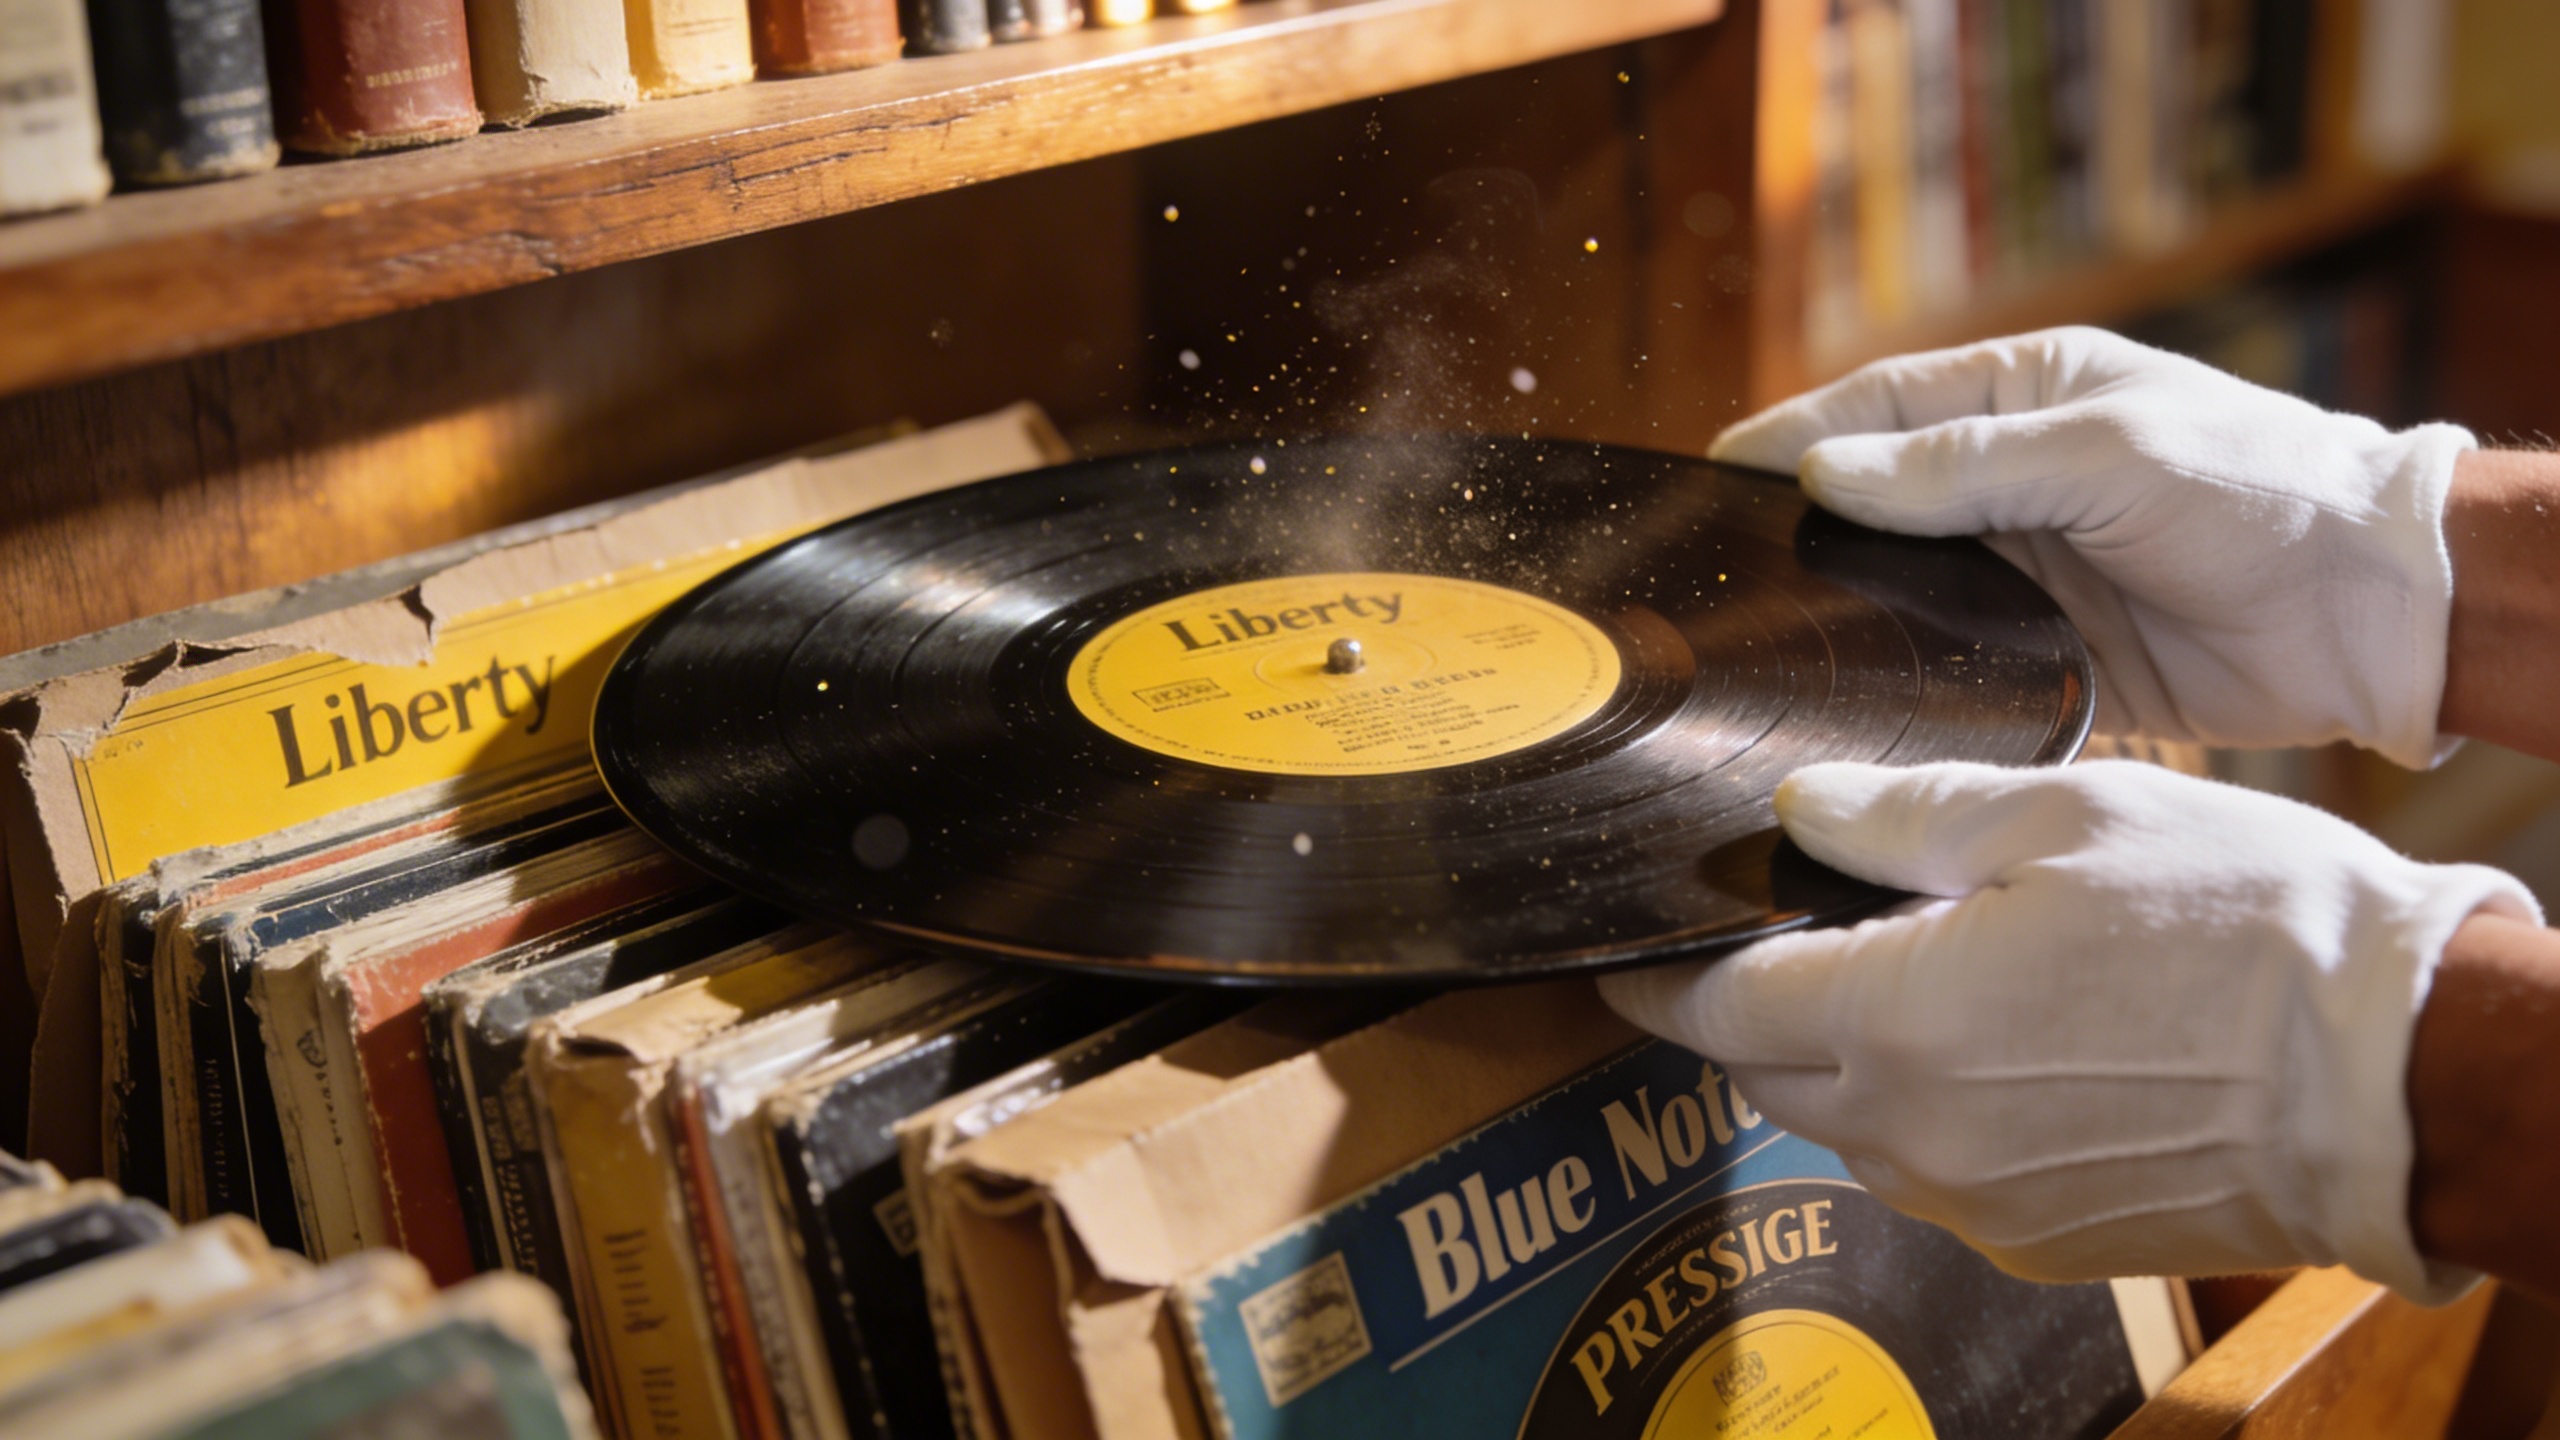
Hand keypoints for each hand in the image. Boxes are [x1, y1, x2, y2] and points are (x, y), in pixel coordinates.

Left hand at [1598, 760, 2538, 1297]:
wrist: (2394, 1074)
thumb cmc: (2244, 926)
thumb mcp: (2063, 816)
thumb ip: (1903, 816)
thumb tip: (1795, 814)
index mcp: (1896, 1021)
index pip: (1715, 1009)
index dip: (1663, 978)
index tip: (1628, 958)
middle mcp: (1914, 1132)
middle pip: (1765, 1074)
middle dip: (1743, 1015)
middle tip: (1762, 948)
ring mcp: (1976, 1203)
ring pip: (1844, 1129)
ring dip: (1834, 1064)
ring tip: (1886, 982)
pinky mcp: (2037, 1241)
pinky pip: (1930, 1176)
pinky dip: (1921, 1116)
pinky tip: (1981, 1053)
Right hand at [1714, 327, 2475, 766]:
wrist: (2366, 612)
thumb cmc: (2254, 492)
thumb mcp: (2103, 453)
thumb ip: (1960, 466)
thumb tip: (1822, 475)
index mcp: (2024, 398)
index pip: (1876, 407)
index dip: (1788, 438)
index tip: (1707, 476)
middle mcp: (2011, 482)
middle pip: (1870, 503)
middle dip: (1796, 533)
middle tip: (1709, 574)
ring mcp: (2024, 573)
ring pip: (1899, 590)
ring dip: (1843, 613)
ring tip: (1756, 643)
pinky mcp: (2045, 657)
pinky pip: (1949, 668)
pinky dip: (1901, 683)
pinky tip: (1845, 704)